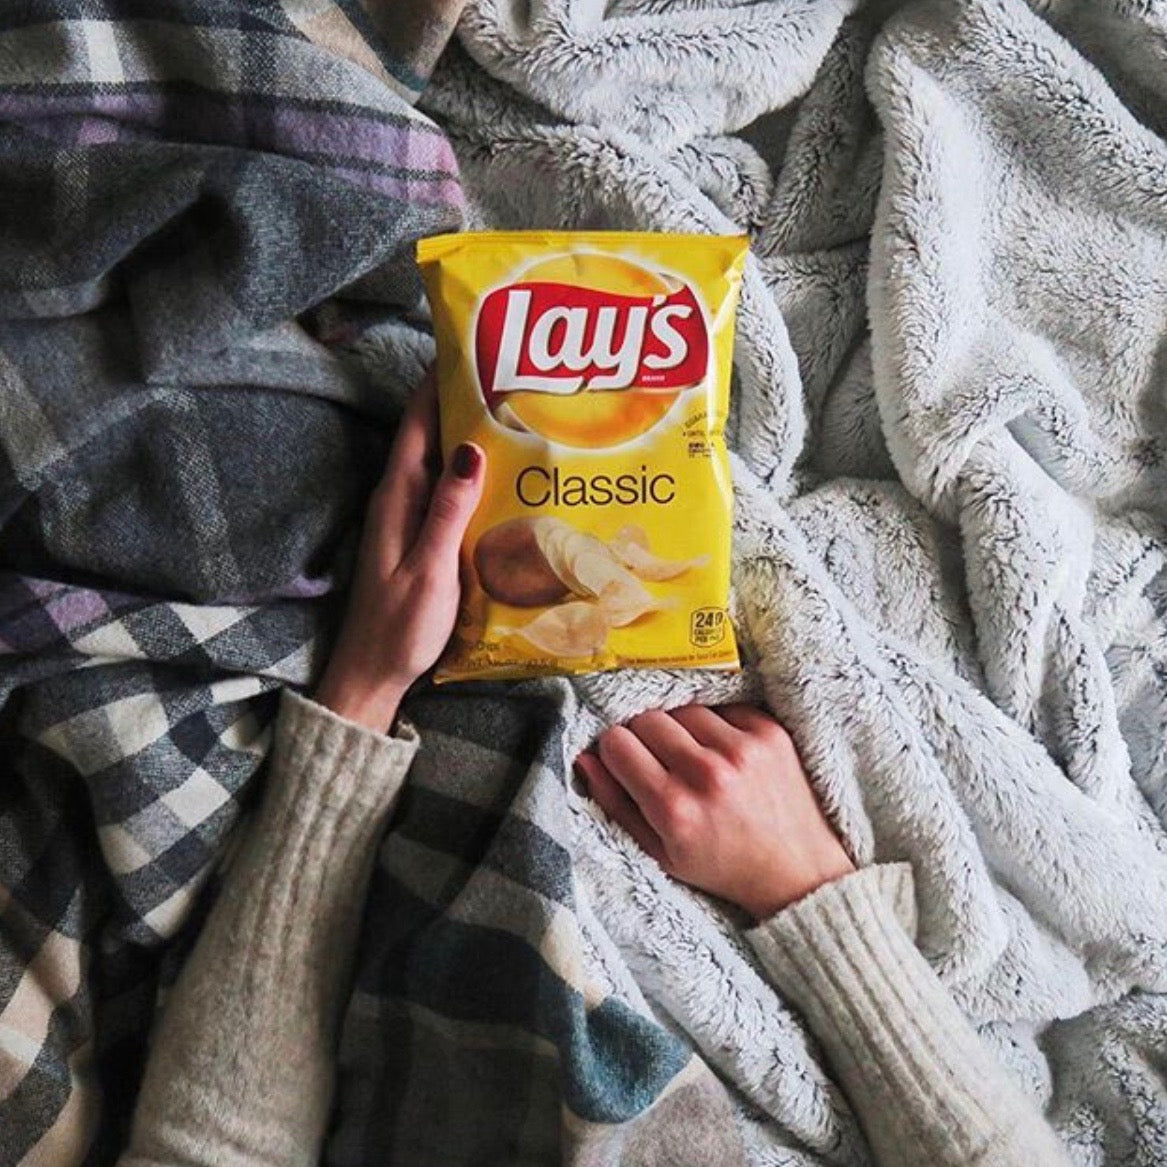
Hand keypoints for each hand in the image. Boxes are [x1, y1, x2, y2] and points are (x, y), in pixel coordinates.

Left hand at [315, 372, 484, 730]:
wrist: (371, 675)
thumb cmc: (399, 627)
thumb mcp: (430, 570)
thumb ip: (449, 511)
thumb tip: (472, 447)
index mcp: (396, 498)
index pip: (417, 423)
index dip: (438, 381)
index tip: (469, 345)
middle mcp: (398, 499)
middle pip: (429, 434)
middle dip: (461, 399)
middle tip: (508, 372)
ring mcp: (407, 518)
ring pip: (440, 461)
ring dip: (468, 434)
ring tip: (513, 410)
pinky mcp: (418, 538)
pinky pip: (445, 490)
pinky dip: (470, 473)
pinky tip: (498, 474)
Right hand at [575, 704, 852, 920]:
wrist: (796, 871)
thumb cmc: (721, 865)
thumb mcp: (657, 852)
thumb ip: (614, 803)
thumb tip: (584, 755)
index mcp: (673, 809)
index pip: (617, 742)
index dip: (617, 749)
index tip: (627, 760)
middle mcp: (706, 774)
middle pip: (647, 718)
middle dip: (645, 735)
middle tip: (661, 758)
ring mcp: (741, 749)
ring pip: (683, 707)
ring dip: (682, 727)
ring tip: (694, 756)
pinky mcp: (769, 732)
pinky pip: (722, 705)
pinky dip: (717, 724)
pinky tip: (724, 752)